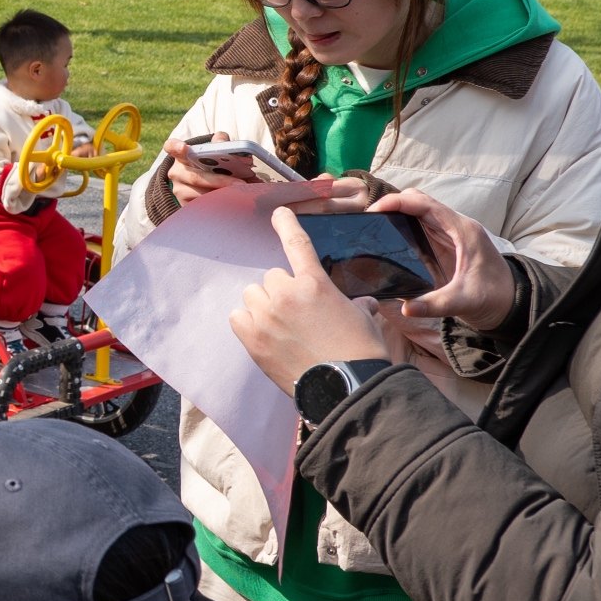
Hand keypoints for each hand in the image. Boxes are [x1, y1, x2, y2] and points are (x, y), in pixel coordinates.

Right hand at [160, 135, 248, 202]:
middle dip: (220, 180)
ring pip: (201, 194)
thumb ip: (220, 142)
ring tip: (242, 193)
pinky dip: (221, 203)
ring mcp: (179, 191)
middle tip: (241, 183)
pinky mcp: (186, 206)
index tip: (184, 147)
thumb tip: (224, 144)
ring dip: (224, 194)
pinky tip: (233, 201)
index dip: (176, 146)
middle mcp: (177, 173)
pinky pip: (204, 206)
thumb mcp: (214, 150)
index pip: (171, 147)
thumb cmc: (211, 163)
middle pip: (196, 177)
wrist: (204, 182)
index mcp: (181, 155)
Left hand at [228, 207, 391, 391]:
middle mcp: (286, 293)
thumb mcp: (363, 320)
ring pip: (253, 295)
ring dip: (264, 305)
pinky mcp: (252, 339)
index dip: (286, 224)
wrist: (346, 387)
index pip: (296, 244)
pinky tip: (264, 336)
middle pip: (272, 277)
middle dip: (282, 291)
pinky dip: (247, 323)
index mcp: (315, 283)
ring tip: (281, 327)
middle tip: (297, 314)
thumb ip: (357, 304)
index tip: (278, 213)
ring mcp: (266, 315)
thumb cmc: (360, 352)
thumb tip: (362, 303)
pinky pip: (237, 317)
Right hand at [372, 189, 516, 328]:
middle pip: (419, 201)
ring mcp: (449, 235)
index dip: (398, 202)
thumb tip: (406, 307)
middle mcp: (455, 227)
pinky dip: (402, 226)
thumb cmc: (494, 298)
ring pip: (418, 212)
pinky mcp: (444, 244)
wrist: (511, 304)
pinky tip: (388, 238)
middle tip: (370, 220)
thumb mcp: (465, 302)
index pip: (426, 204)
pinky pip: (420, 226)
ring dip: (396, 214)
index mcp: (462, 231)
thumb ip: (436, 304)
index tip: (375, 210)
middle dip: (393, 205)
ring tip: (372, 226)